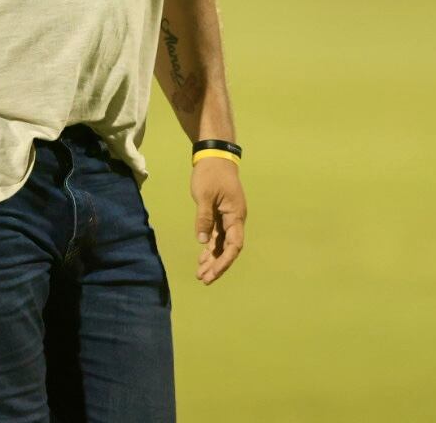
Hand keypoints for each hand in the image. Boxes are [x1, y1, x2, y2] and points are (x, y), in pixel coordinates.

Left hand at [190, 157, 245, 284]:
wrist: (214, 156)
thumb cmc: (211, 173)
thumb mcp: (205, 195)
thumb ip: (204, 218)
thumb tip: (203, 241)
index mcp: (236, 215)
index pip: (234, 245)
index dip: (224, 261)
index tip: (212, 273)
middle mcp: (235, 219)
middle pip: (228, 248)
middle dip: (217, 265)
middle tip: (203, 279)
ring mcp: (228, 218)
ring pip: (222, 244)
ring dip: (212, 258)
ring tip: (200, 273)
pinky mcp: (220, 215)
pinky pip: (217, 236)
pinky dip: (210, 247)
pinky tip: (201, 258)